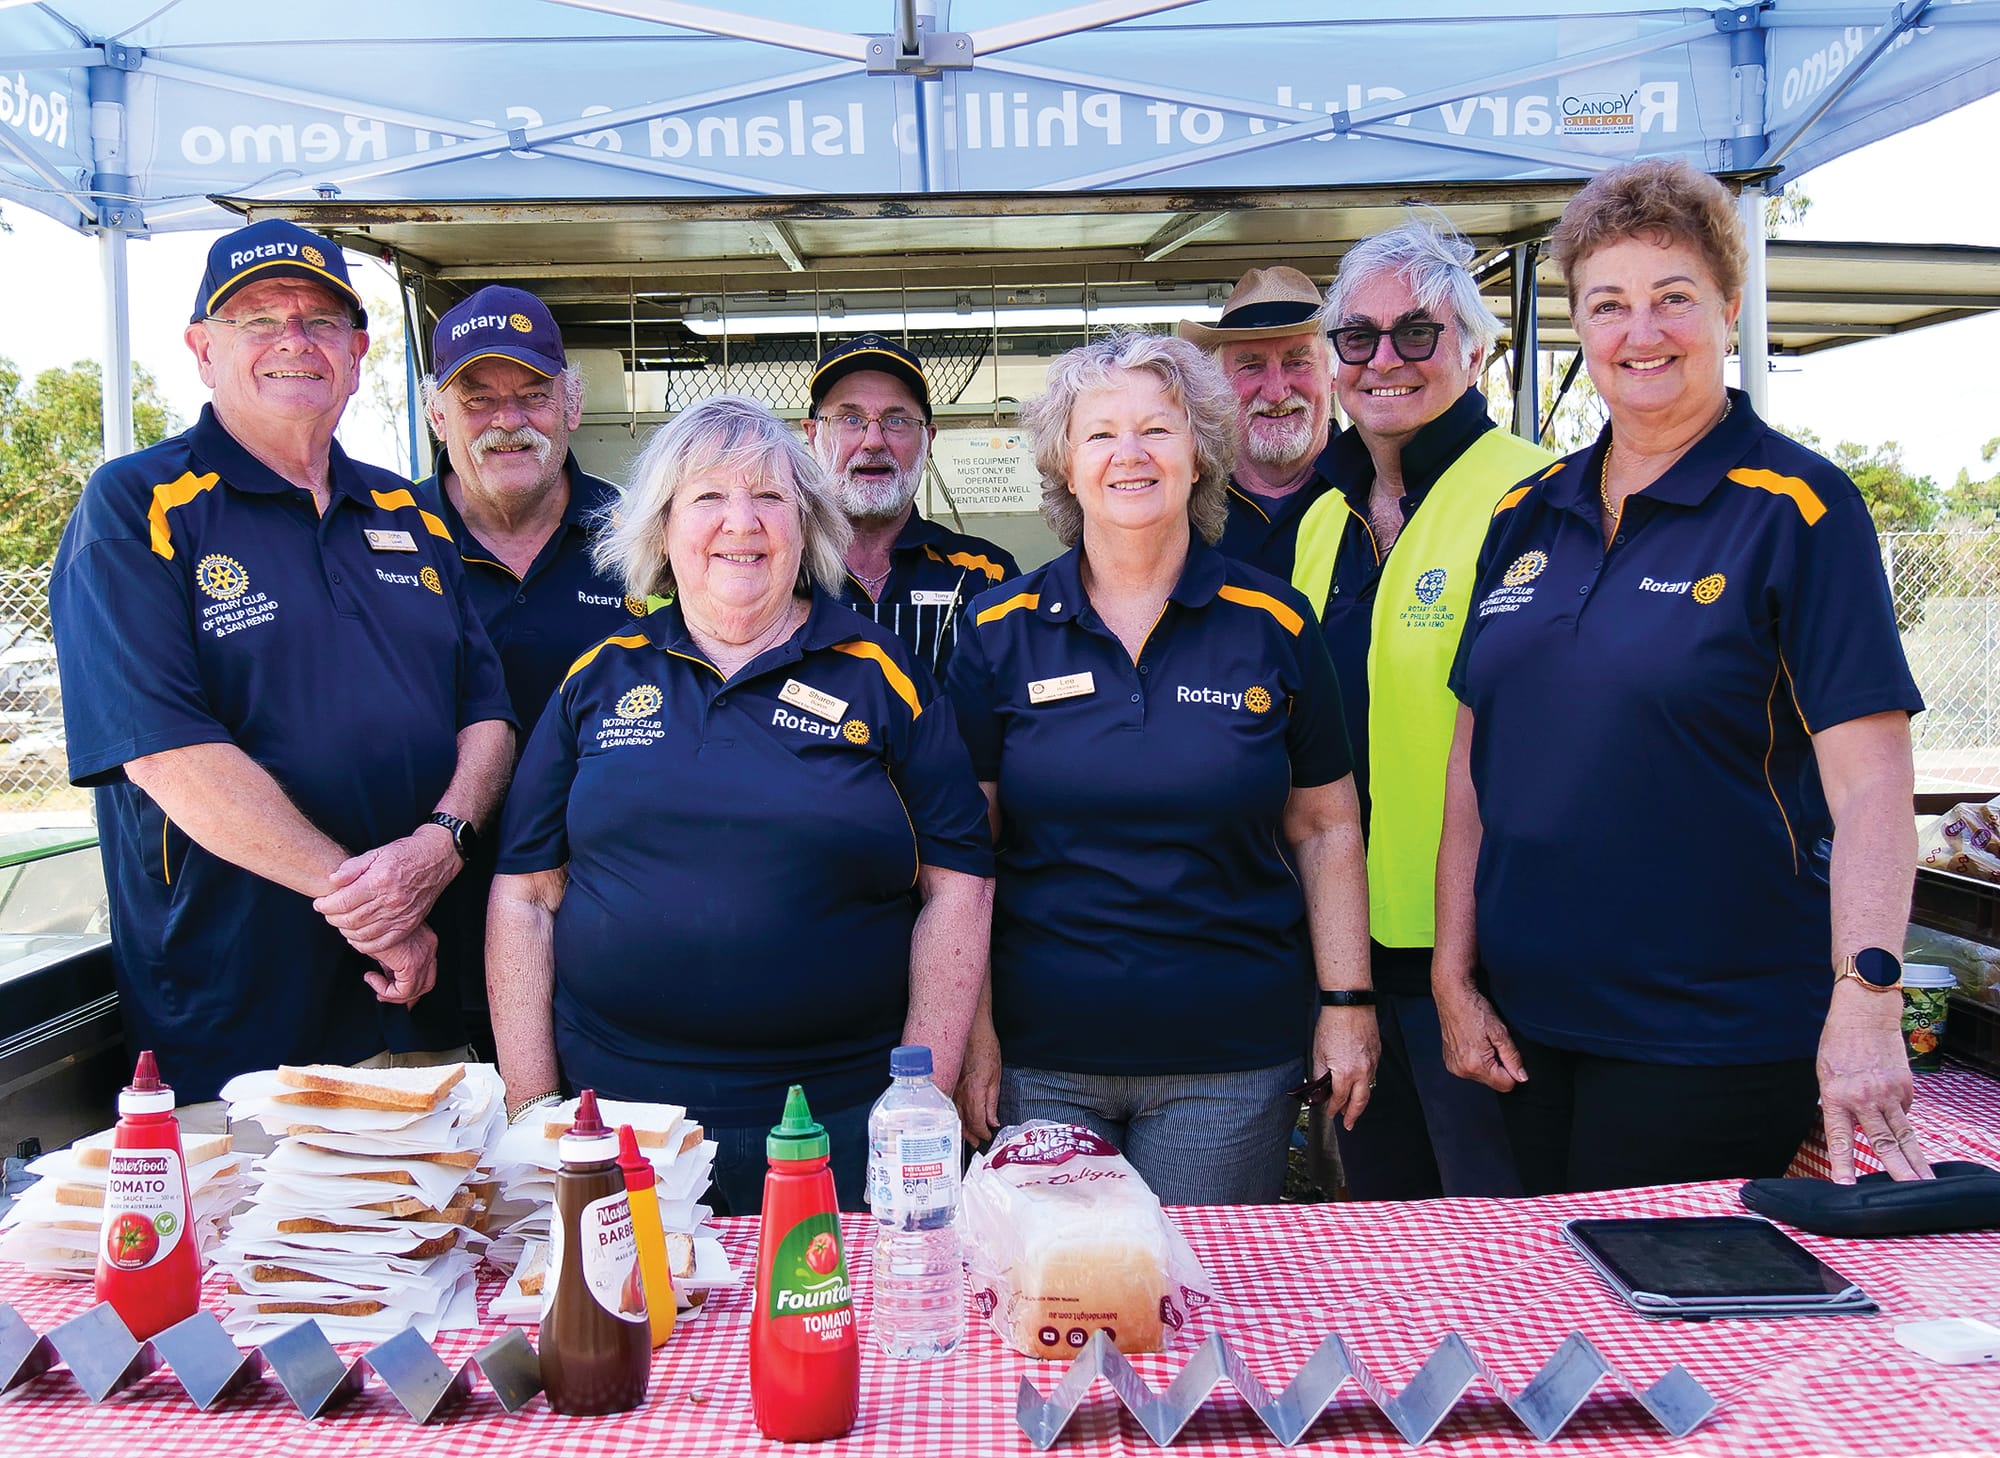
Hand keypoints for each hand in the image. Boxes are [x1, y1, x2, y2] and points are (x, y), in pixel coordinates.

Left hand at [313, 826, 459, 953]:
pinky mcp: (408, 925)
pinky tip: (356, 936)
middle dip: (332, 918)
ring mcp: (401, 916)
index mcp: (380, 881)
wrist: (436, 859)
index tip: (319, 903)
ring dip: (345, 931)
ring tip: (340, 921)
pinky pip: (381, 944)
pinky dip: (364, 945)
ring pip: (363, 934)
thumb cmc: (404, 854)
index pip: (343, 902)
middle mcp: (391, 901)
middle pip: (350, 920)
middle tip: (327, 912)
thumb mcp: (376, 853)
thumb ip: (352, 867)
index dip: (325, 905)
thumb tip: (333, 881)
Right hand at [363, 922, 436, 1005]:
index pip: (426, 971)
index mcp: (426, 940)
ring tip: (373, 982)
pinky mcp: (412, 962)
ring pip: (417, 989)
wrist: (364, 908)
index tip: (384, 986)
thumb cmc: (368, 920)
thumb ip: (388, 959)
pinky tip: (371, 977)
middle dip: (404, 996)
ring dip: (392, 994)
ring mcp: (424, 954)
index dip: (406, 986)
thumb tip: (385, 976)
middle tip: (382, 996)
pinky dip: (386, 991)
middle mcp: (430, 947)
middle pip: (426, 983)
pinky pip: (404, 990)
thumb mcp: (382, 942)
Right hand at [955, 1013, 1001, 1144]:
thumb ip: (992, 1101)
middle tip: (976, 1142)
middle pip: (961, 1122)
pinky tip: (954, 1117)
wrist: (970, 1028)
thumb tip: (993, 1121)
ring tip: (967, 1134)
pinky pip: (946, 1104)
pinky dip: (951, 1115)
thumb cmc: (986, 1048)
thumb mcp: (995, 1076)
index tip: (987, 1137)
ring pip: (951, 1115)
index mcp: (974, 1092)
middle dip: (969, 1135)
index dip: (982, 1133)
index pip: (976, 1122)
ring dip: (959, 1127)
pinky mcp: (945, 1081)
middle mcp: (959, 1093)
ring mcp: (949, 1087)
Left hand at [1313, 1006, 1379, 1130]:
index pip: (1339, 1099)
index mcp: (1345, 1074)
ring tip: (1354, 1108)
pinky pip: (1372, 1075)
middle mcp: (1362, 1071)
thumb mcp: (1318, 1053)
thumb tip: (1319, 1089)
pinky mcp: (1377, 1054)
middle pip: (1359, 1101)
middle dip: (1353, 1115)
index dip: (1334, 1109)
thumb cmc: (1332, 1025)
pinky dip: (1366, 1084)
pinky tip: (1360, 1085)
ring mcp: (1372, 1063)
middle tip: (1349, 1124)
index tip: (1330, 1114)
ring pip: (1368, 1089)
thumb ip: (1320, 1075)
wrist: (1350, 1005)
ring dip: (1360, 1100)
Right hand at [1436, 984, 1525, 1092]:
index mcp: (1476, 1064)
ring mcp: (1453, 1066)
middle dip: (1498, 1066)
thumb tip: (1522, 1077)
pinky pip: (1470, 1070)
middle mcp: (1462, 1070)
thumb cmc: (1476, 1010)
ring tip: (1482, 1042)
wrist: (1453, 997)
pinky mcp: (1449, 1062)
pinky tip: (1472, 1043)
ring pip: (1482, 1076)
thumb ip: (1512, 1057)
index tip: (1507, 1053)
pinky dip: (1475, 1060)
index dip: (1512, 1071)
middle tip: (1493, 1044)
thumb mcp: (1500, 1032)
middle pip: (1493, 1082)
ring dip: (1486, 1064)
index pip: (1505, 1085)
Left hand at [1818, 984, 1933, 1182]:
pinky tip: (1901, 1120)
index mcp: (1837, 1096)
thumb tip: (1855, 1129)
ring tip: (1926, 1182)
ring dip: (1916, 1160)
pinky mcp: (1907, 1087)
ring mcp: (1890, 1093)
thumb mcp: (1826, 1076)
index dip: (1844, 1165)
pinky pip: (1905, 1112)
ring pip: (1904, 1134)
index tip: (1847, 1187)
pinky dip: (1903, 1121)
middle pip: (1884, 1141)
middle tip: (1910, 1193)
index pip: (1841, 1139)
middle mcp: (1865, 1098)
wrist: (1865, 1015)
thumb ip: (1839, 1105)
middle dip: (1899, 1171)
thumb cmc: (1838, 1045)